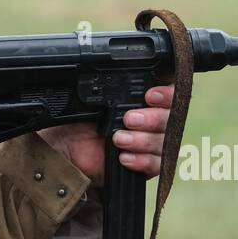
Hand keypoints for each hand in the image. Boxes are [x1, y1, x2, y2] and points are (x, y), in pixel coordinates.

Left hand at [36, 84, 174, 187]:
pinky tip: (124, 157)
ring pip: (165, 141)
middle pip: (172, 117)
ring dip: (142, 139)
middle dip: (152, 118)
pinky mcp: (147, 165)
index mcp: (145, 99)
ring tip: (118, 139)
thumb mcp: (92, 100)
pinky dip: (142, 160)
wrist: (65, 152)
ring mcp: (152, 143)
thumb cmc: (79, 123)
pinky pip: (158, 164)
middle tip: (129, 119)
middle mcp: (154, 119)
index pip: (172, 92)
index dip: (167, 93)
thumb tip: (121, 73)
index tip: (150, 95)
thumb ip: (111, 87)